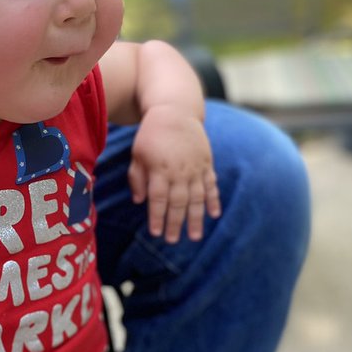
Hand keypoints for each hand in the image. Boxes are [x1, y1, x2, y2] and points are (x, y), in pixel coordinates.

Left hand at [127, 104, 221, 241]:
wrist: (175, 111)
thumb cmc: (151, 135)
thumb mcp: (137, 155)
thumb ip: (137, 178)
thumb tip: (139, 201)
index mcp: (160, 169)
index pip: (158, 199)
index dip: (157, 217)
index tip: (155, 233)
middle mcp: (180, 171)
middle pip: (178, 202)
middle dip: (175, 223)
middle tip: (173, 241)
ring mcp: (196, 168)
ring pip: (197, 198)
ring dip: (196, 218)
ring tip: (195, 236)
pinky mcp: (207, 163)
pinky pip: (212, 185)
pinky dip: (214, 200)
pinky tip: (214, 215)